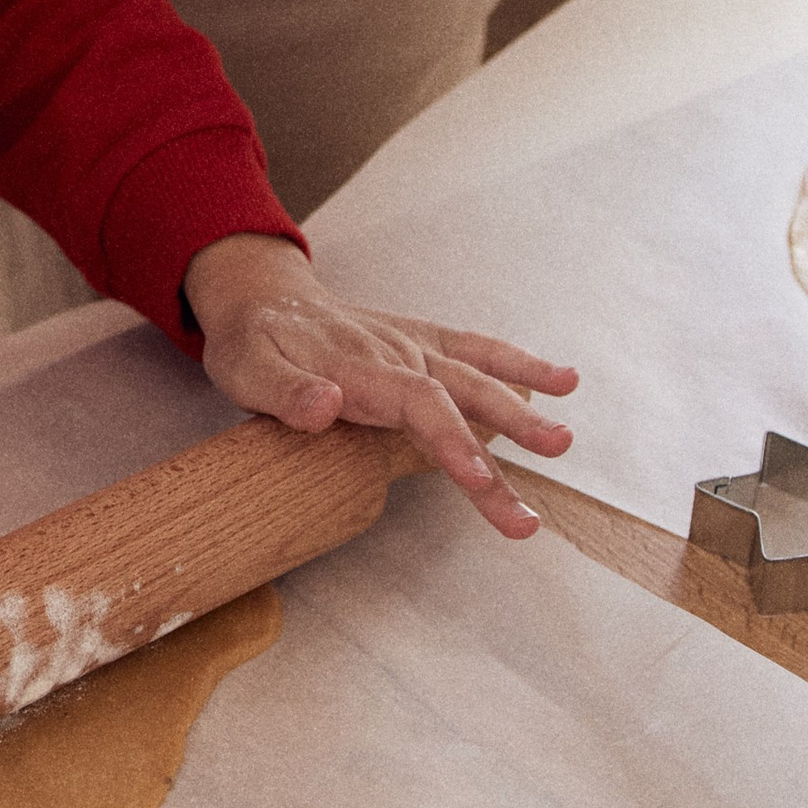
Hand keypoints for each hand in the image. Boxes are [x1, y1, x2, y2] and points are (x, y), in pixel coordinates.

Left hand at [182, 233, 576, 539]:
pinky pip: (479, 351)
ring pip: (478, 380)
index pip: (415, 403)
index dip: (450, 441)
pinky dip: (521, 364)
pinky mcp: (425, 343)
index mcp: (357, 366)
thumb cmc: (252, 342)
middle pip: (458, 401)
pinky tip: (563, 382)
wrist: (262, 296)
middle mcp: (396, 353)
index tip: (478, 478)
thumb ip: (283, 392)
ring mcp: (415, 346)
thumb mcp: (244, 369)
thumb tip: (327, 405)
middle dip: (499, 451)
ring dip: (522, 412)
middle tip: (526, 510)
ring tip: (563, 442)